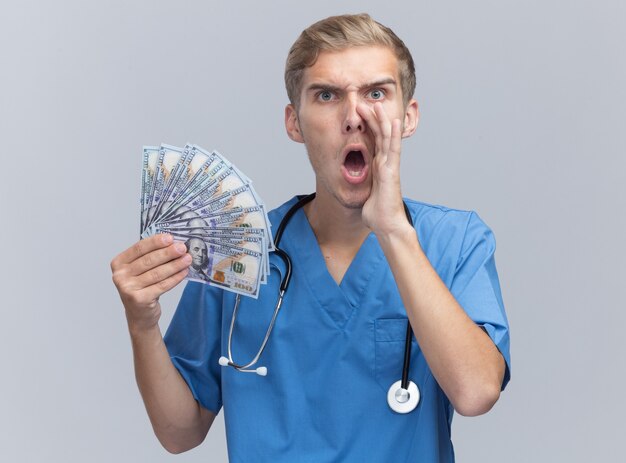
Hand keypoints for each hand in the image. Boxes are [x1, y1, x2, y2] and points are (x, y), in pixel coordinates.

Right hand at [111, 234, 190, 331]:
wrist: (140, 314)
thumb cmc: (142, 287)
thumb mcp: (140, 270)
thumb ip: (150, 256)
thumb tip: (173, 243)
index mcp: (119, 263)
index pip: (138, 248)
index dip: (155, 242)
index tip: (170, 238)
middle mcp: (120, 275)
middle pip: (149, 260)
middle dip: (168, 253)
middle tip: (182, 248)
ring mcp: (128, 288)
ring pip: (157, 273)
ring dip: (175, 265)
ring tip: (187, 259)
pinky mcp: (139, 299)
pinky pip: (161, 285)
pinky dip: (175, 278)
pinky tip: (184, 272)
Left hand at [358, 102, 409, 236]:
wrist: (386, 225)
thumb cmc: (376, 213)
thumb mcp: (364, 194)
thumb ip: (361, 185)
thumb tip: (351, 185)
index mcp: (378, 167)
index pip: (372, 141)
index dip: (367, 127)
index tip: (359, 113)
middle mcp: (385, 163)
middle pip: (379, 135)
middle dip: (371, 118)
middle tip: (363, 102)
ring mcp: (389, 165)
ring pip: (386, 138)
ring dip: (381, 120)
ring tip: (375, 104)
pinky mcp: (391, 171)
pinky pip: (393, 149)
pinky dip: (393, 134)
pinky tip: (394, 121)